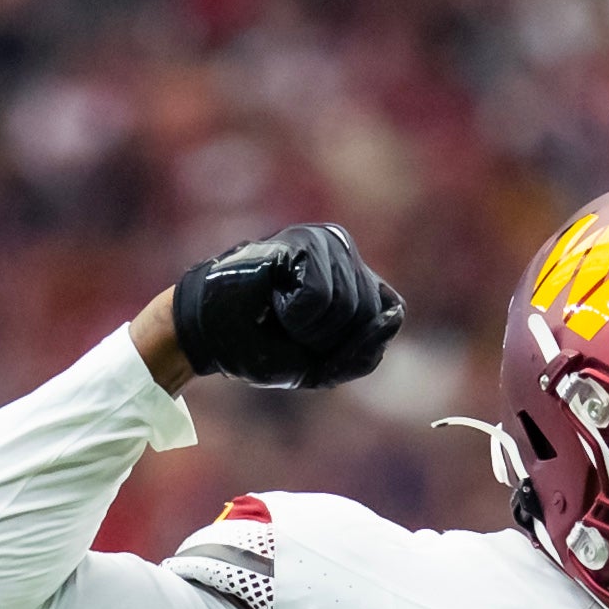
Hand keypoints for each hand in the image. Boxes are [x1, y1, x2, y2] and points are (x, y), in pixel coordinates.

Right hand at [169, 223, 404, 389]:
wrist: (211, 334)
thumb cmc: (265, 346)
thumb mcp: (324, 367)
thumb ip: (366, 352)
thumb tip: (397, 314)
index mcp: (357, 278)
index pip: (387, 319)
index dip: (352, 347)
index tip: (314, 343)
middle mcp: (346, 253)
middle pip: (370, 316)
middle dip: (330, 340)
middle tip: (292, 328)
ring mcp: (327, 242)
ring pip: (348, 307)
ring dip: (310, 329)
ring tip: (281, 312)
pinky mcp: (304, 240)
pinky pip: (321, 297)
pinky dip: (296, 314)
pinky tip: (274, 296)